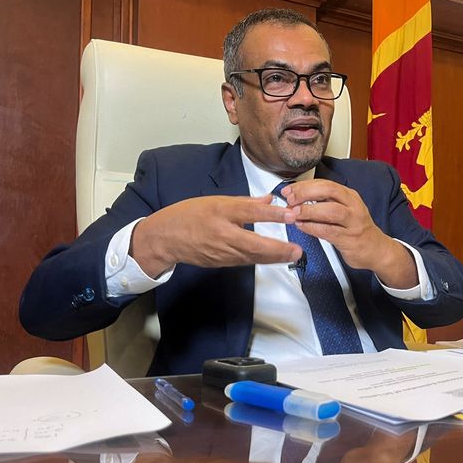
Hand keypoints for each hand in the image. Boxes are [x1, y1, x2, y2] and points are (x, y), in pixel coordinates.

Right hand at [131, 194, 302, 277]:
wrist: (165, 238)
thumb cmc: (189, 216)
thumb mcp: (216, 202)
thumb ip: (246, 203)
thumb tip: (270, 200)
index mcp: (220, 214)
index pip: (250, 213)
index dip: (271, 214)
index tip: (290, 215)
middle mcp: (223, 236)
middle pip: (254, 244)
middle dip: (278, 249)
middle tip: (297, 250)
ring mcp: (222, 253)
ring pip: (252, 256)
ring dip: (274, 257)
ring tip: (293, 254)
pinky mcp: (222, 263)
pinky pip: (246, 260)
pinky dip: (262, 259)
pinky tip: (275, 258)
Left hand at [280, 180, 416, 288]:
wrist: (377, 250)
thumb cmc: (356, 229)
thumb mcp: (343, 210)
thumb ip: (323, 204)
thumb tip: (296, 199)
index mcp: (349, 196)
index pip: (325, 183)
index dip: (305, 185)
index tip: (288, 189)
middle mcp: (353, 206)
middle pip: (329, 191)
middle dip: (306, 193)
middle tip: (290, 198)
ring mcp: (353, 222)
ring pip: (331, 211)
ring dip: (309, 210)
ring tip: (293, 213)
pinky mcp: (350, 239)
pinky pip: (329, 231)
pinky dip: (313, 228)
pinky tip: (302, 226)